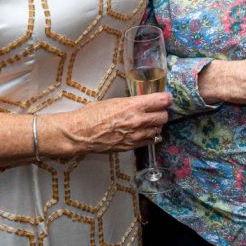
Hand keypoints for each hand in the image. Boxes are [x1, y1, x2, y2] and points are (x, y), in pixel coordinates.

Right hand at [48, 92, 171, 155]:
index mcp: (134, 105)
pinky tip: (144, 133)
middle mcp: (138, 120)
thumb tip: (143, 102)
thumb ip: (132, 103)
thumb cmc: (92, 114)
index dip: (166, 99)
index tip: (166, 99)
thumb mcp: (114, 101)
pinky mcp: (131, 146)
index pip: (162, 101)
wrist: (79, 133)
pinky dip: (150, 136)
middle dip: (162, 113)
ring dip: (156, 126)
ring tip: (149, 123)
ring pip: (158, 130)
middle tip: (157, 111)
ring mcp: (135, 135)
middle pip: (164, 116)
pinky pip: (149, 141)